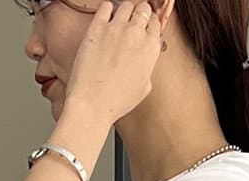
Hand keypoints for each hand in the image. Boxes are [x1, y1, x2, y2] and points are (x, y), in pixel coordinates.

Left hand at [64, 1, 167, 124]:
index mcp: (150, 48)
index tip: (144, 28)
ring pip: (126, 5)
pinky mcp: (97, 27)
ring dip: (124, 10)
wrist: (93, 103)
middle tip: (132, 22)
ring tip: (119, 20)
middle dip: (139, 15)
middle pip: (143, 10)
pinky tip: (105, 18)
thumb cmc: (117, 101)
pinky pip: (106, 6)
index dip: (149, 25)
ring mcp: (116, 28)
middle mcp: (136, 34)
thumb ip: (147, 67)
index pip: (155, 23)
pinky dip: (107, 9)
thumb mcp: (144, 88)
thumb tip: (145, 60)